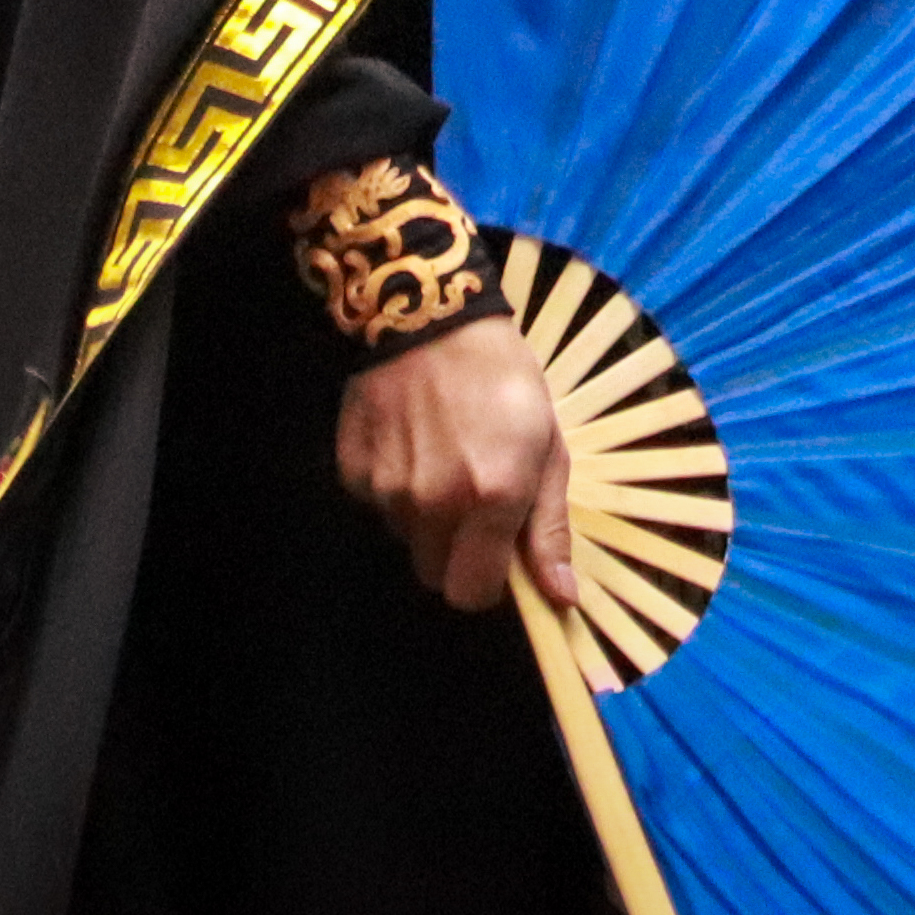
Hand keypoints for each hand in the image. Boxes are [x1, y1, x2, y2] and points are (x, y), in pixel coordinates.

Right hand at [333, 321, 572, 613]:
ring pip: (406, 540)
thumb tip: (560, 598)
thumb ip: (549, 528)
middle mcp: (434, 503)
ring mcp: (388, 489)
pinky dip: (396, 490)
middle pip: (435, 574)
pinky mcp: (354, 472)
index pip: (473, 594)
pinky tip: (411, 444)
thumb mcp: (548, 446)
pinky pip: (378, 507)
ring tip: (442, 460)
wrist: (431, 316)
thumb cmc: (505, 379)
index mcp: (492, 497)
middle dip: (455, 554)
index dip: (487, 583)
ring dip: (425, 519)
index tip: (496, 556)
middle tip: (472, 504)